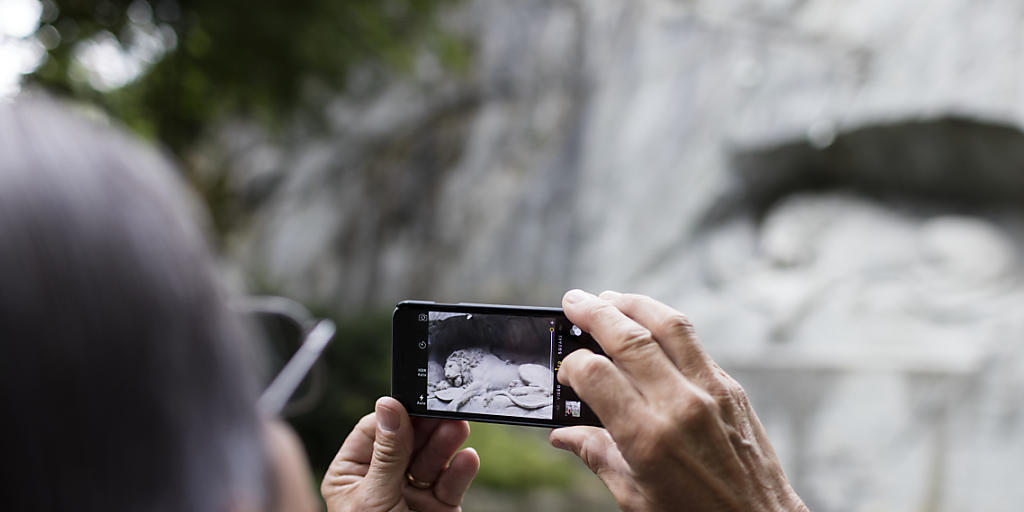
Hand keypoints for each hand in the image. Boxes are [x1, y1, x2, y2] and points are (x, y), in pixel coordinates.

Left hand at [322, 397, 479, 511]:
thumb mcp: (374, 497)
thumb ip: (387, 453)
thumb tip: (388, 406)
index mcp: (351, 474)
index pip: (374, 432)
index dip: (395, 416)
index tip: (413, 400)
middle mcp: (382, 480)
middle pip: (408, 440)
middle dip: (427, 428)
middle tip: (444, 411)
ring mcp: (411, 493)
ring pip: (432, 458)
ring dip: (446, 444)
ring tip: (459, 430)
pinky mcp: (438, 507)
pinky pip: (450, 483)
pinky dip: (460, 471)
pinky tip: (466, 459)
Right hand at [550, 290, 806, 511]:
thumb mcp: (634, 496)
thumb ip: (597, 455)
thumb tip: (562, 435)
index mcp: (647, 438)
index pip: (596, 375)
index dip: (572, 364)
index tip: (564, 368)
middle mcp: (680, 405)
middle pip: (628, 338)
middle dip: (594, 313)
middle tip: (572, 301)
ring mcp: (711, 391)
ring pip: (668, 325)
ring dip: (633, 304)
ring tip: (609, 298)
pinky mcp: (731, 388)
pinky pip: (694, 343)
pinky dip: (665, 325)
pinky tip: (648, 324)